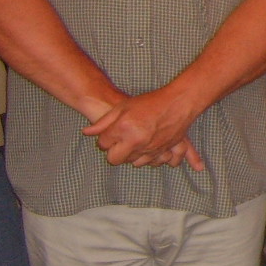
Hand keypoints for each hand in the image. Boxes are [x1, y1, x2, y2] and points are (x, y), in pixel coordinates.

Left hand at [83, 90, 206, 169]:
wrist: (180, 102)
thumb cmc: (150, 102)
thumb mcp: (123, 107)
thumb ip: (104, 122)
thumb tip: (86, 133)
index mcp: (124, 128)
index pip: (103, 144)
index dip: (105, 139)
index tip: (111, 133)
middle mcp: (136, 141)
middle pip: (116, 159)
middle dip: (116, 151)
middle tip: (122, 140)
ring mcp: (150, 148)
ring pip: (134, 163)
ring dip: (132, 156)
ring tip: (136, 142)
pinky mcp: (163, 151)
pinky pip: (152, 163)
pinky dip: (150, 159)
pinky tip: (149, 151)